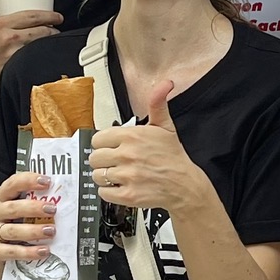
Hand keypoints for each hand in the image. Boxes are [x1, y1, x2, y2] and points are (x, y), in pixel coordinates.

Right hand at [0, 0, 62, 115]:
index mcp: (0, 25)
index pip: (31, 16)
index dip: (48, 15)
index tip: (56, 16)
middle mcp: (9, 38)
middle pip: (41, 29)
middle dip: (53, 28)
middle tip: (58, 27)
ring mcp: (16, 54)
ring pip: (42, 44)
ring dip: (51, 41)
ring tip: (54, 39)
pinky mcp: (19, 68)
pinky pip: (38, 58)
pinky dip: (44, 54)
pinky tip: (47, 53)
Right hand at [0, 168, 57, 275]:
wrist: (0, 252)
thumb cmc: (14, 226)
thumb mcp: (21, 212)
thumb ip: (34, 203)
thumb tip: (61, 199)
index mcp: (0, 197)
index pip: (12, 184)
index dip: (29, 180)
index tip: (47, 182)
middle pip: (13, 208)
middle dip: (34, 208)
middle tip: (52, 210)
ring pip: (12, 231)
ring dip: (34, 231)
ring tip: (50, 231)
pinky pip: (11, 251)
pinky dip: (28, 252)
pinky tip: (42, 251)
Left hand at [87, 82, 202, 212]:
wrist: (185, 185)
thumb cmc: (173, 157)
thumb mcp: (165, 126)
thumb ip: (157, 103)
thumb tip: (165, 84)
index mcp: (132, 135)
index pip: (97, 139)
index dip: (104, 144)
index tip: (113, 148)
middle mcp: (127, 155)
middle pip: (94, 158)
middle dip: (103, 161)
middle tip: (116, 162)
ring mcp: (127, 176)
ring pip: (97, 176)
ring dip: (106, 177)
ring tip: (119, 175)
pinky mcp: (128, 195)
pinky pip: (104, 193)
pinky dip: (110, 192)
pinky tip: (121, 186)